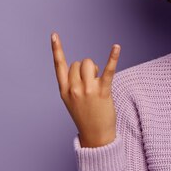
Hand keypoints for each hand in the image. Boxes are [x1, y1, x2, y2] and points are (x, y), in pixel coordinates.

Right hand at [50, 32, 119, 147]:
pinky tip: (117, 47)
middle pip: (79, 63)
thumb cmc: (85, 115)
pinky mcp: (102, 92)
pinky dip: (113, 57)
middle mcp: (73, 89)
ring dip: (95, 69)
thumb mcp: (71, 100)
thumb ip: (72, 83)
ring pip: (89, 63)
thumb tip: (84, 66)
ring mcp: (88, 90)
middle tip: (91, 84)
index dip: (56, 49)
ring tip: (98, 82)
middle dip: (86, 68)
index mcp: (64, 90)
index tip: (54, 34)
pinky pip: (108, 70)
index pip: (58, 66)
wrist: (95, 136)